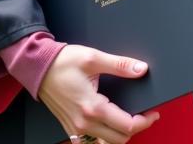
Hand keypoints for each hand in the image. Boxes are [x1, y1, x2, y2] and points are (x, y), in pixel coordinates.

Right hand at [38, 45, 159, 143]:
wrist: (38, 67)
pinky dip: (104, 138)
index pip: (127, 126)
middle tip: (144, 114)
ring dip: (120, 134)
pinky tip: (109, 124)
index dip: (145, 121)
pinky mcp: (71, 128)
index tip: (154, 113)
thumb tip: (142, 69)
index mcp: (93, 108)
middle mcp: (84, 124)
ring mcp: (76, 129)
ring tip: (128, 118)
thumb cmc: (63, 62)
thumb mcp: (93, 58)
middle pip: (119, 139)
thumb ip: (120, 65)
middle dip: (136, 128)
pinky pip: (92, 142)